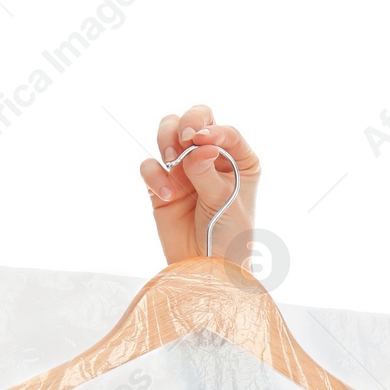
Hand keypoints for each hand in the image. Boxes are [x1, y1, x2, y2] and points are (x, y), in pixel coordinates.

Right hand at [139, 104, 260, 266]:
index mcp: (239, 160)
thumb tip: (198, 146)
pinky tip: (166, 195)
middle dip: (188, 122)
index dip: (213, 129)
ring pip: (169, 133)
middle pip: (195, 120)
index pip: (225, 131)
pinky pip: (150, 167)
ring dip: (167, 140)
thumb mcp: (225, 202)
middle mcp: (211, 159)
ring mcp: (185, 170)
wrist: (208, 269)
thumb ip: (208, 172)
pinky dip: (154, 175)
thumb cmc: (229, 236)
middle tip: (186, 138)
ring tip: (171, 161)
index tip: (203, 140)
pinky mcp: (162, 186)